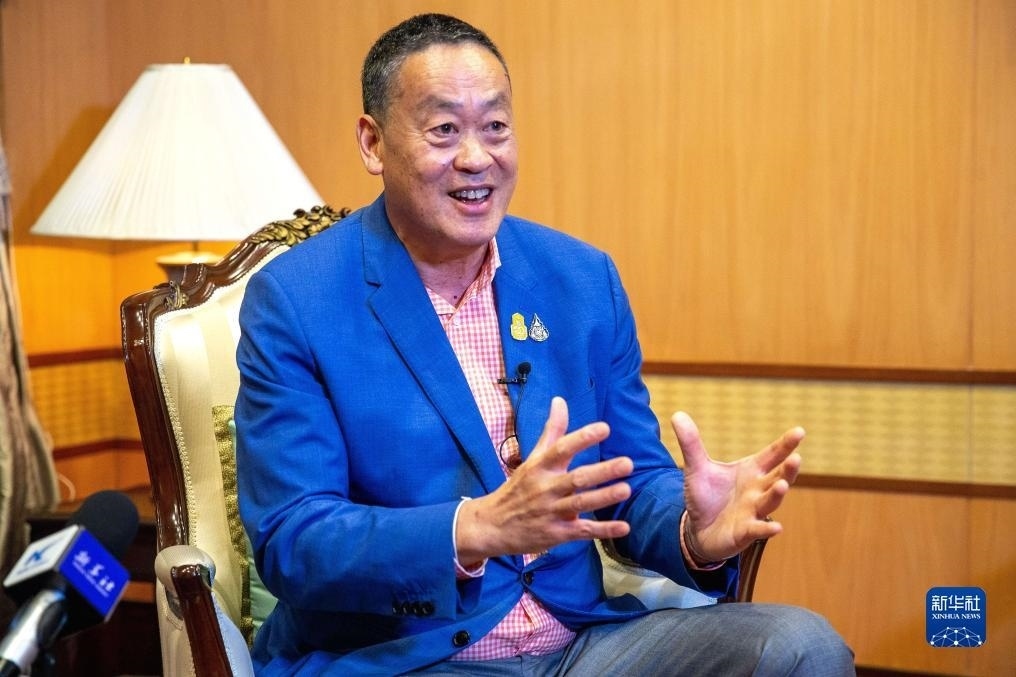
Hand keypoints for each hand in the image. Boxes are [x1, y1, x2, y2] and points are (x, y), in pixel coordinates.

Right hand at [455, 397, 632, 564]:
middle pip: (576, 478)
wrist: (493, 525)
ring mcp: (551, 512)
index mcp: (540, 467)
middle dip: (602, 471)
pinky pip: (582, 531)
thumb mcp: (532, 458)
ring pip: (580, 503)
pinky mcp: (556, 533)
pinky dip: (603, 530)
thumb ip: (551, 431)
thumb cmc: (519, 488)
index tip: (604, 428)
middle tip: (628, 463)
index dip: (582, 438)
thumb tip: (560, 400)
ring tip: (626, 490)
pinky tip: (624, 527)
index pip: (561, 449)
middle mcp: (546, 488)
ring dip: (604, 497)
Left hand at [672, 412, 802, 562]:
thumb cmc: (706, 496)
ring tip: (782, 485)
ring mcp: (753, 512)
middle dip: (788, 469)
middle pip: (777, 477)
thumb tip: (677, 414)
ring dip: (777, 494)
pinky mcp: (744, 532)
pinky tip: (777, 528)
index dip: (786, 444)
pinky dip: (766, 529)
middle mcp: (757, 490)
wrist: (698, 529)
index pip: (772, 455)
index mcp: (751, 471)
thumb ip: (691, 443)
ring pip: (769, 502)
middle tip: (796, 457)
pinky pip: (757, 530)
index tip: (800, 431)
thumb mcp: (696, 468)